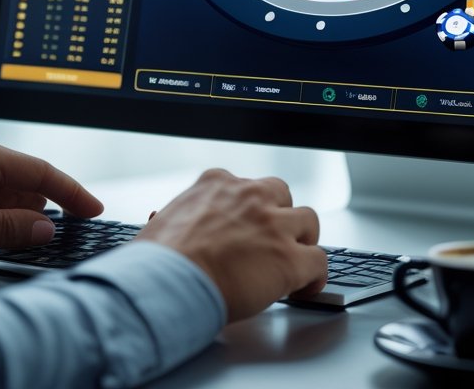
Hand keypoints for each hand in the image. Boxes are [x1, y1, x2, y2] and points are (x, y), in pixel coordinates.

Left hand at [0, 136, 101, 262]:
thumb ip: (8, 228)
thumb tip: (44, 229)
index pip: (40, 171)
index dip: (71, 192)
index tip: (92, 209)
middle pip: (24, 180)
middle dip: (43, 207)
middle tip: (63, 233)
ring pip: (4, 191)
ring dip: (17, 214)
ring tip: (25, 240)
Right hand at [136, 169, 326, 322]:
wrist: (166, 285)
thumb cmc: (155, 264)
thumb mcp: (157, 226)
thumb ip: (170, 220)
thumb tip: (160, 221)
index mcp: (215, 185)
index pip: (243, 186)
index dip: (247, 209)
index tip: (243, 227)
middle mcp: (250, 197)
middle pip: (281, 194)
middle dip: (280, 215)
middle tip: (272, 241)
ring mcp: (274, 225)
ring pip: (308, 221)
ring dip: (303, 241)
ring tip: (295, 262)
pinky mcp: (290, 258)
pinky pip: (319, 261)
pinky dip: (315, 276)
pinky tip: (305, 287)